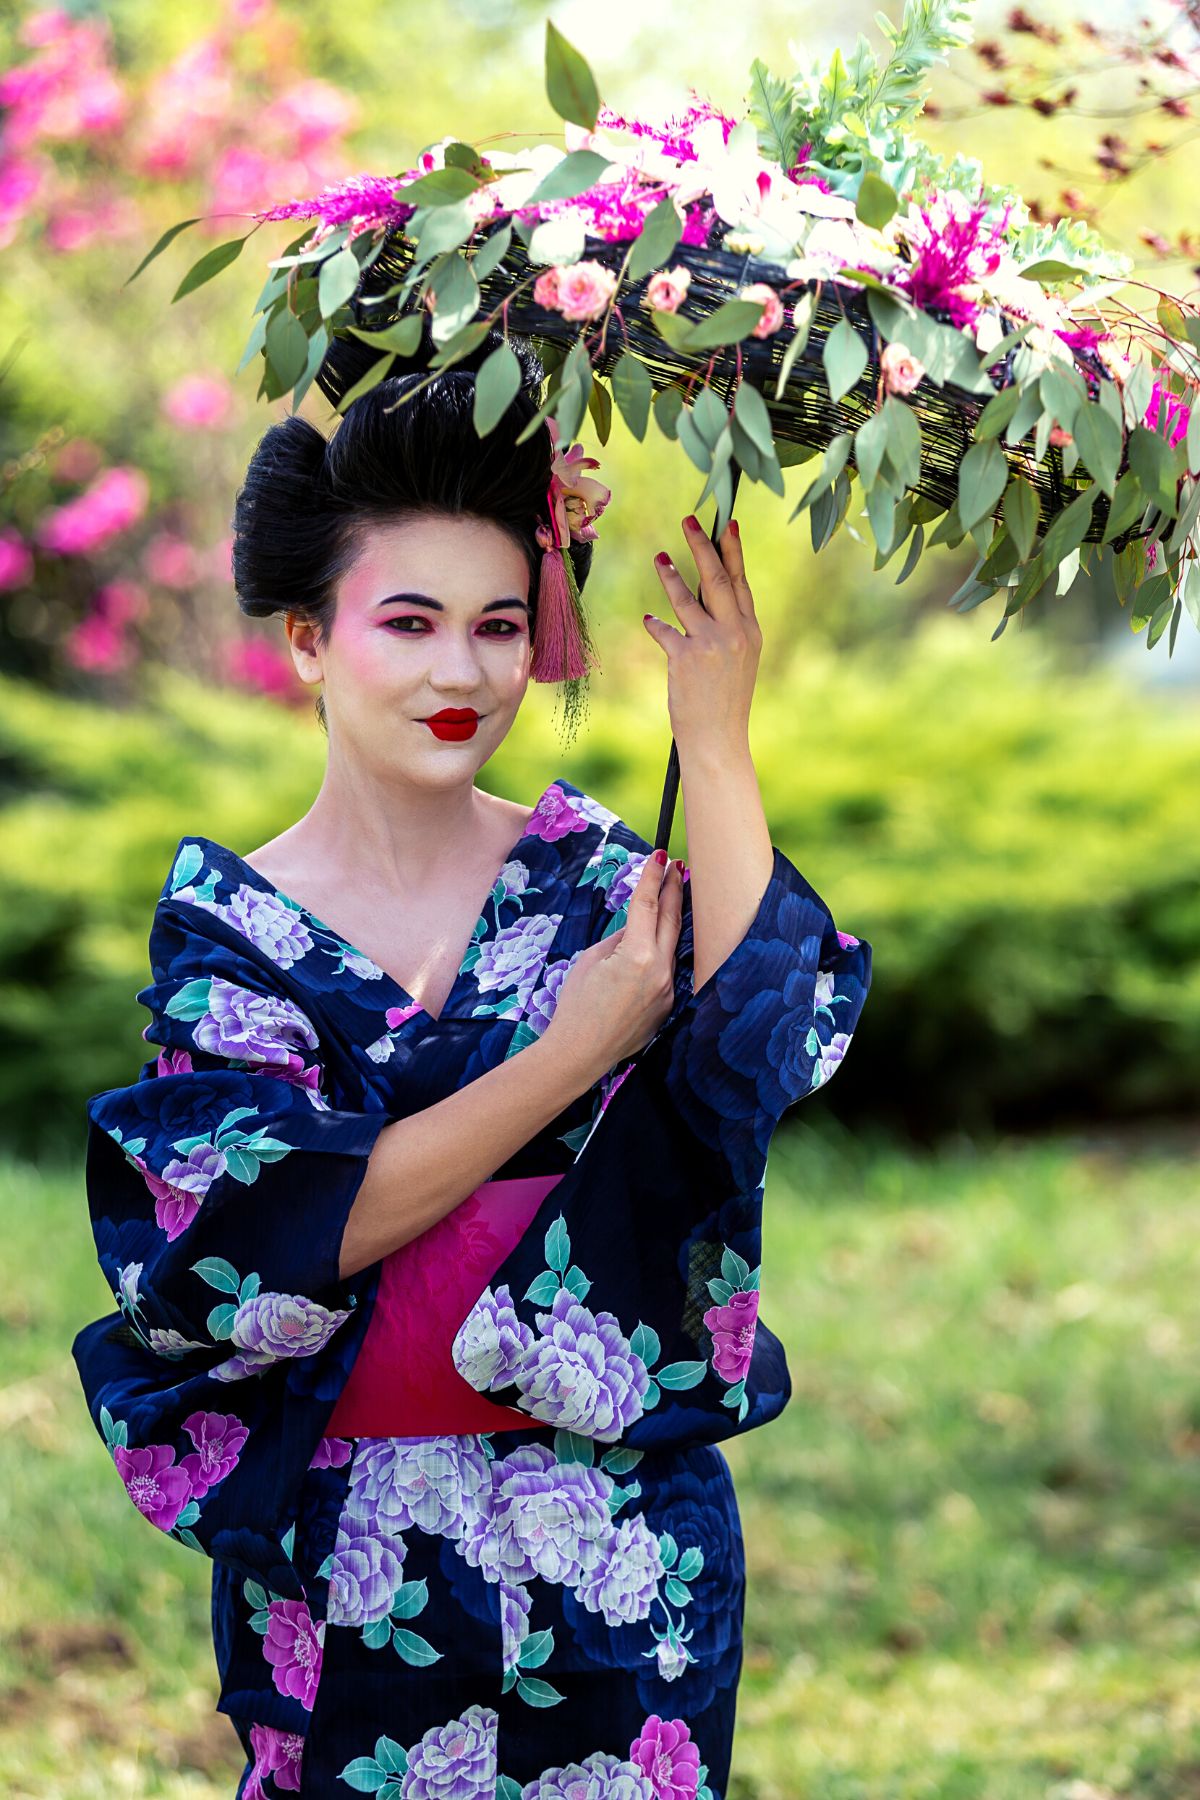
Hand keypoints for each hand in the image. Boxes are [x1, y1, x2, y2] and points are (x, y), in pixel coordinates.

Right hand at [541, 850, 683, 1084]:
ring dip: (674, 918)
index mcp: (637, 955)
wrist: (579, 1053)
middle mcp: (660, 970)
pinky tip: (660, 938)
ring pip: (674, 944)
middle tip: (677, 866)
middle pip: (671, 919)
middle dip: (674, 889)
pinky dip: (665, 950)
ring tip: (676, 894)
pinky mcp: (668, 1005)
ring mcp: (668, 989)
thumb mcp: (591, 959)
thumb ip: (619, 938)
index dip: (653, 877)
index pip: (648, 905)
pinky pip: (670, 969)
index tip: (659, 856)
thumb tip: (636, 926)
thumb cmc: (576, 1006)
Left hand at [643, 515, 761, 753]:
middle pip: (717, 579)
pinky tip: (649, 621)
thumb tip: (702, 599)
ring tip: (660, 557)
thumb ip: (727, 629)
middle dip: (703, 546)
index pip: (741, 583)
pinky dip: (656, 626)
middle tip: (689, 520)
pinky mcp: (686, 658)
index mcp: (750, 631)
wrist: (719, 739)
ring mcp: (711, 644)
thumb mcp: (738, 661)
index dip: (733, 552)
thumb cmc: (725, 701)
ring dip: (671, 575)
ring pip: (687, 599)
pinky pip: (665, 631)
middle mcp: (734, 633)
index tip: (727, 525)